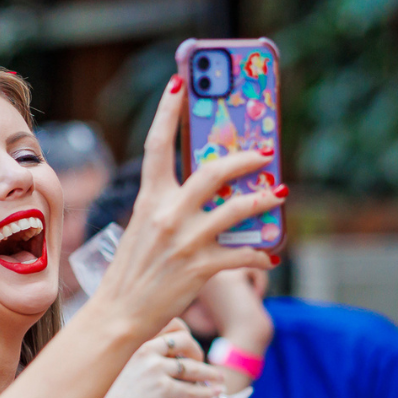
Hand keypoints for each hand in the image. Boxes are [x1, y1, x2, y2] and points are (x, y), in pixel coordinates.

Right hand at [89, 320, 222, 397]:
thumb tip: (185, 360)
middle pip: (185, 341)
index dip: (186, 334)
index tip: (190, 348)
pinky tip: (215, 393)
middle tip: (200, 364)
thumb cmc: (121, 395)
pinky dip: (206, 392)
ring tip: (220, 379)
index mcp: (139, 343)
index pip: (171, 324)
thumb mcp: (133, 368)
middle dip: (198, 352)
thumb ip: (153, 358)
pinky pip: (191, 389)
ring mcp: (154, 370)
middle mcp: (146, 352)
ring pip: (193, 368)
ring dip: (210, 374)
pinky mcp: (162, 390)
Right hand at [92, 76, 284, 343]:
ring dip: (264, 201)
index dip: (168, 111)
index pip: (157, 145)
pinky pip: (243, 253)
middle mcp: (167, 215)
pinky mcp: (201, 268)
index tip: (179, 83)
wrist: (118, 314)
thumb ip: (169, 208)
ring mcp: (185, 241)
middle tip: (264, 153)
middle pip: (213, 172)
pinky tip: (268, 254)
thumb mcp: (144, 230)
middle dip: (245, 158)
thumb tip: (209, 195)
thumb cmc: (132, 272)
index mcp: (148, 200)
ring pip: (237, 209)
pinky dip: (260, 253)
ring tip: (278, 195)